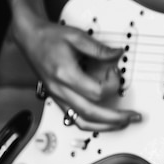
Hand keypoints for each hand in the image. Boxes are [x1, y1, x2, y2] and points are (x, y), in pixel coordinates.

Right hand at [15, 17, 140, 130]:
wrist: (30, 39)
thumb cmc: (49, 37)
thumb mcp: (76, 36)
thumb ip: (99, 48)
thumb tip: (117, 54)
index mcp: (65, 75)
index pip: (95, 92)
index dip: (112, 84)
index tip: (115, 72)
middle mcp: (60, 90)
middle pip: (91, 114)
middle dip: (115, 119)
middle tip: (133, 117)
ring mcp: (58, 97)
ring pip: (82, 122)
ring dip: (105, 127)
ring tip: (122, 123)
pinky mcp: (59, 99)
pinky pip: (75, 118)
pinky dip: (93, 123)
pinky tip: (105, 121)